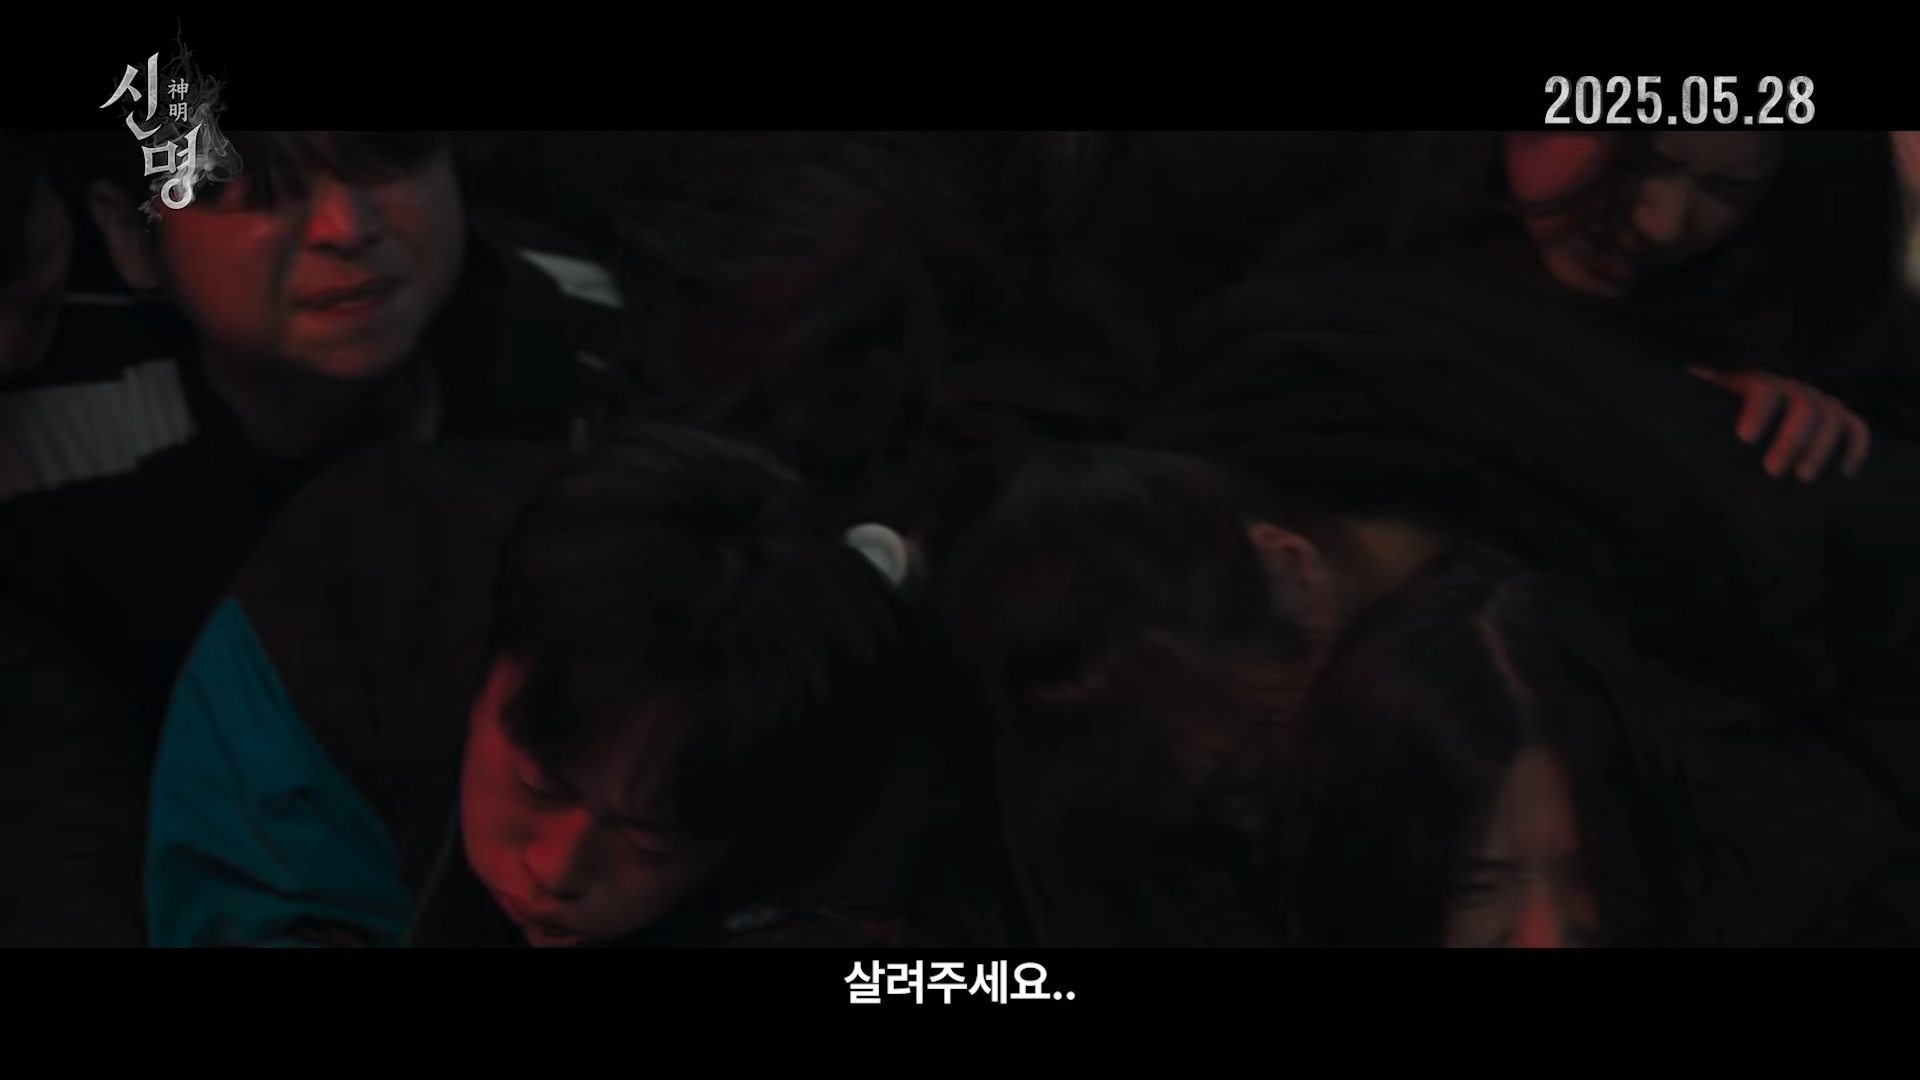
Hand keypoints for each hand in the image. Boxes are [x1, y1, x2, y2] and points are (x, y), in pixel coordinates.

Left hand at [1689, 367, 1871, 481]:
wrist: (1746, 416)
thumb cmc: (1722, 414)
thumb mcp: (1708, 404)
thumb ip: (1700, 394)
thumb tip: (1690, 376)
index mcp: (1757, 383)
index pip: (1763, 390)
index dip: (1758, 411)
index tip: (1745, 437)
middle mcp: (1792, 389)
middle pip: (1803, 407)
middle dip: (1791, 440)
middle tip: (1774, 470)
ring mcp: (1817, 402)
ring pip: (1830, 417)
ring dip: (1820, 449)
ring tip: (1803, 478)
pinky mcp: (1837, 418)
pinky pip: (1855, 428)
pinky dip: (1855, 447)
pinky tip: (1845, 471)